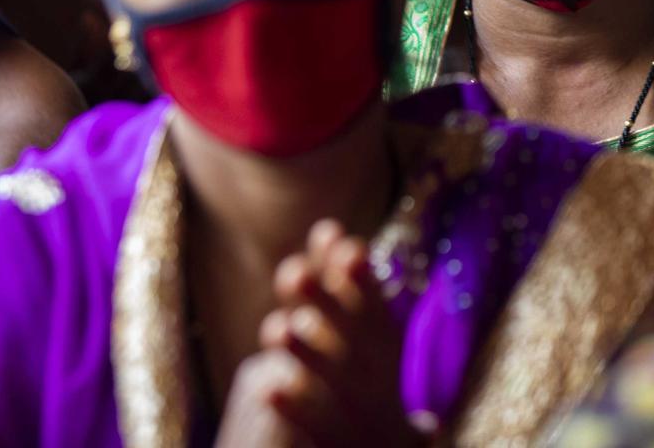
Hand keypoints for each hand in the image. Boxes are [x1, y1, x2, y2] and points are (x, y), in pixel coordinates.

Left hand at [215, 220, 431, 447]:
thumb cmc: (365, 376)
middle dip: (325, 305)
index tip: (346, 247)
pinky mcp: (333, 442)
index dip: (360, 277)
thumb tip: (326, 227)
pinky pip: (311, 425)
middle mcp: (374, 372)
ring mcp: (355, 409)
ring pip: (329, 378)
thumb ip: (342, 282)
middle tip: (294, 275)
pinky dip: (292, 407)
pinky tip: (268, 389)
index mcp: (384, 343)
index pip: (376, 305)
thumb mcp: (364, 331)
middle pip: (351, 335)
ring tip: (278, 330)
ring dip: (304, 353)